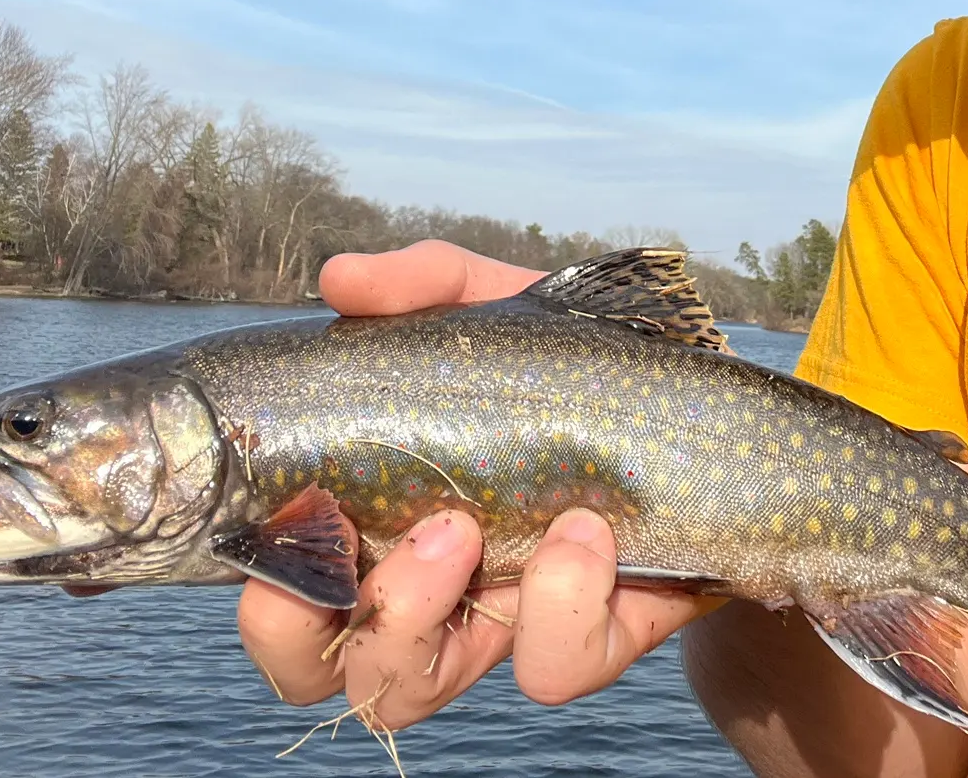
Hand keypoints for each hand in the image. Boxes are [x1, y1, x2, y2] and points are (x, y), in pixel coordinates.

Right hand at [236, 241, 714, 728]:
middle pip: (309, 669)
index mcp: (377, 514)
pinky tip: (585, 526)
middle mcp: (424, 589)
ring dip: (411, 612)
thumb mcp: (494, 304)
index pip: (280, 591)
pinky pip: (550, 665)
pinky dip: (558, 598)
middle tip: (352, 536)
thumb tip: (340, 279)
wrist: (705, 413)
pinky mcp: (590, 640)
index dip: (262, 587)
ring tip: (459, 527)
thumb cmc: (569, 364)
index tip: (294, 511)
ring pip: (408, 688)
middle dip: (300, 631)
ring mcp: (499, 624)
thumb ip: (421, 283)